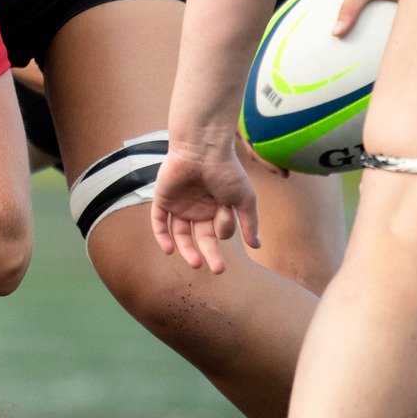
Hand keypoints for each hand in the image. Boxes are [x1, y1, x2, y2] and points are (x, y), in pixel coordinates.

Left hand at [150, 138, 259, 274]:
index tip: (226, 215)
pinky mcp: (163, 199)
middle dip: (209, 254)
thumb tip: (257, 246)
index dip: (224, 229)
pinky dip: (162, 237)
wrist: (202, 148)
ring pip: (179, 234)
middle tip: (217, 269)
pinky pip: (159, 222)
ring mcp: (179, 205)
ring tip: (196, 263)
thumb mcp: (244, 199)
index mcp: (217, 209)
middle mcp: (198, 209)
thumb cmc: (226, 171)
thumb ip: (249, 223)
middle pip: (201, 238)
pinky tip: (169, 250)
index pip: (219, 231)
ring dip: (186, 250)